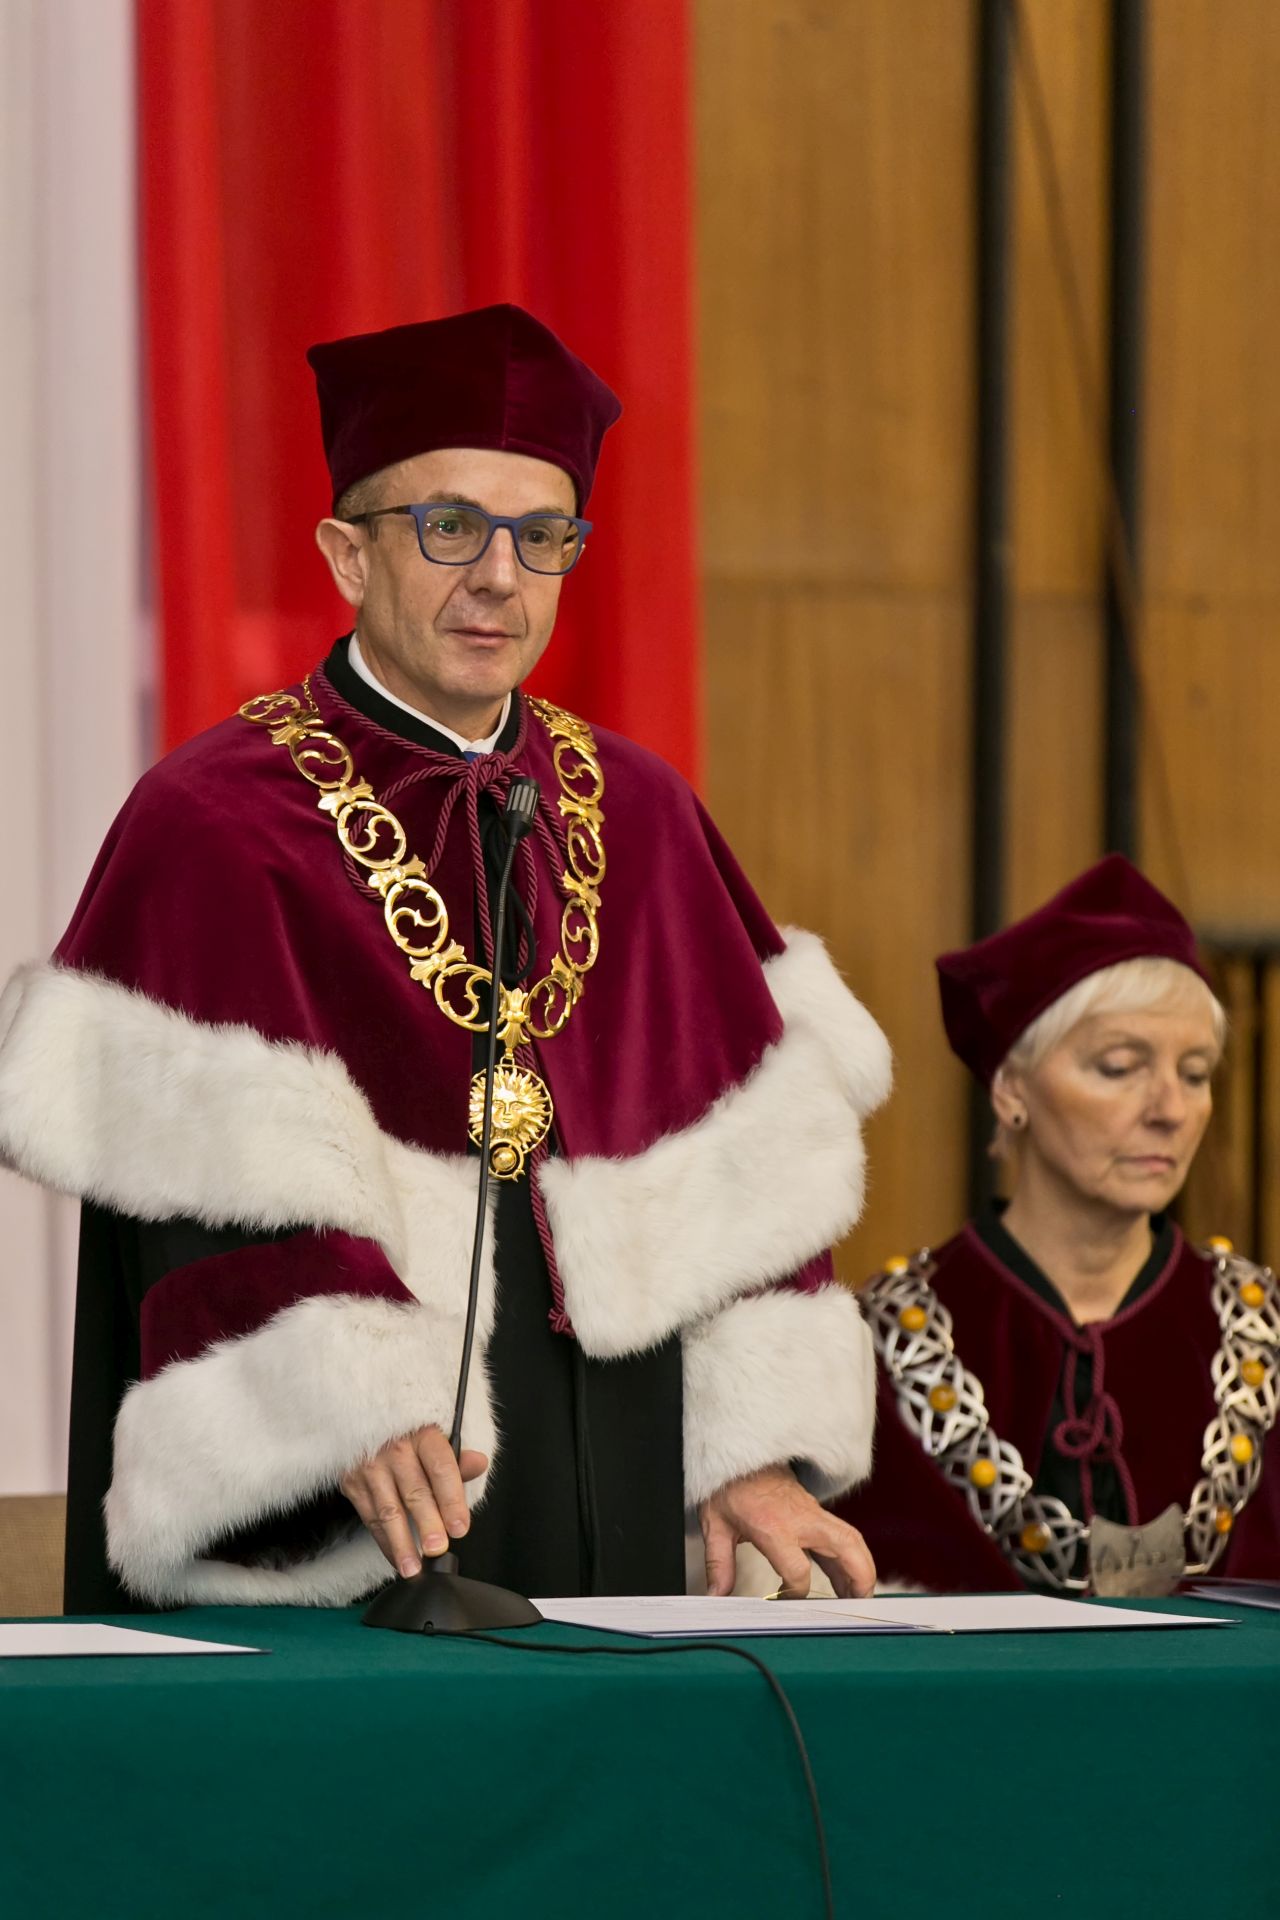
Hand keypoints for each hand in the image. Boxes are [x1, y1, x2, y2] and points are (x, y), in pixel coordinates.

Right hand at [340, 1426, 487, 1578]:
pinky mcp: (352, 1482)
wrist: (365, 1421)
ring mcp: (370, 1466)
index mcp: (423, 1435)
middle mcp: (394, 1449)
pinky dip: (384, 1542)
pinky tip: (396, 1558)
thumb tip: (478, 1465)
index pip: (441, 1470)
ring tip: (413, 1567)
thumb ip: (457, 1459)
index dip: (452, 1501)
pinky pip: (371, 1518)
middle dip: (427, 1524)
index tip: (460, 1527)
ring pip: (389, 1511)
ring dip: (401, 1543)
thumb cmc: (409, 1434)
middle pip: (415, 1492)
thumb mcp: (436, 1436)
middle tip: (437, 1549)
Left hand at [700, 1463, 875, 1598]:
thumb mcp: (716, 1526)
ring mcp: (814, 1514)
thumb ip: (719, 1564)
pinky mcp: (818, 1512)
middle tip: (857, 1605)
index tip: (786, 1603)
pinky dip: (854, 1558)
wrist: (740, 1453)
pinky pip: (845, 1535)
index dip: (796, 1594)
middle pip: (845, 1548)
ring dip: (863, 1568)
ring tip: (860, 1597)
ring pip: (853, 1539)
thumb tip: (714, 1595)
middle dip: (858, 1578)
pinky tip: (848, 1579)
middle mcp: (802, 1520)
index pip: (798, 1571)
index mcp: (774, 1527)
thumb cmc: (730, 1488)